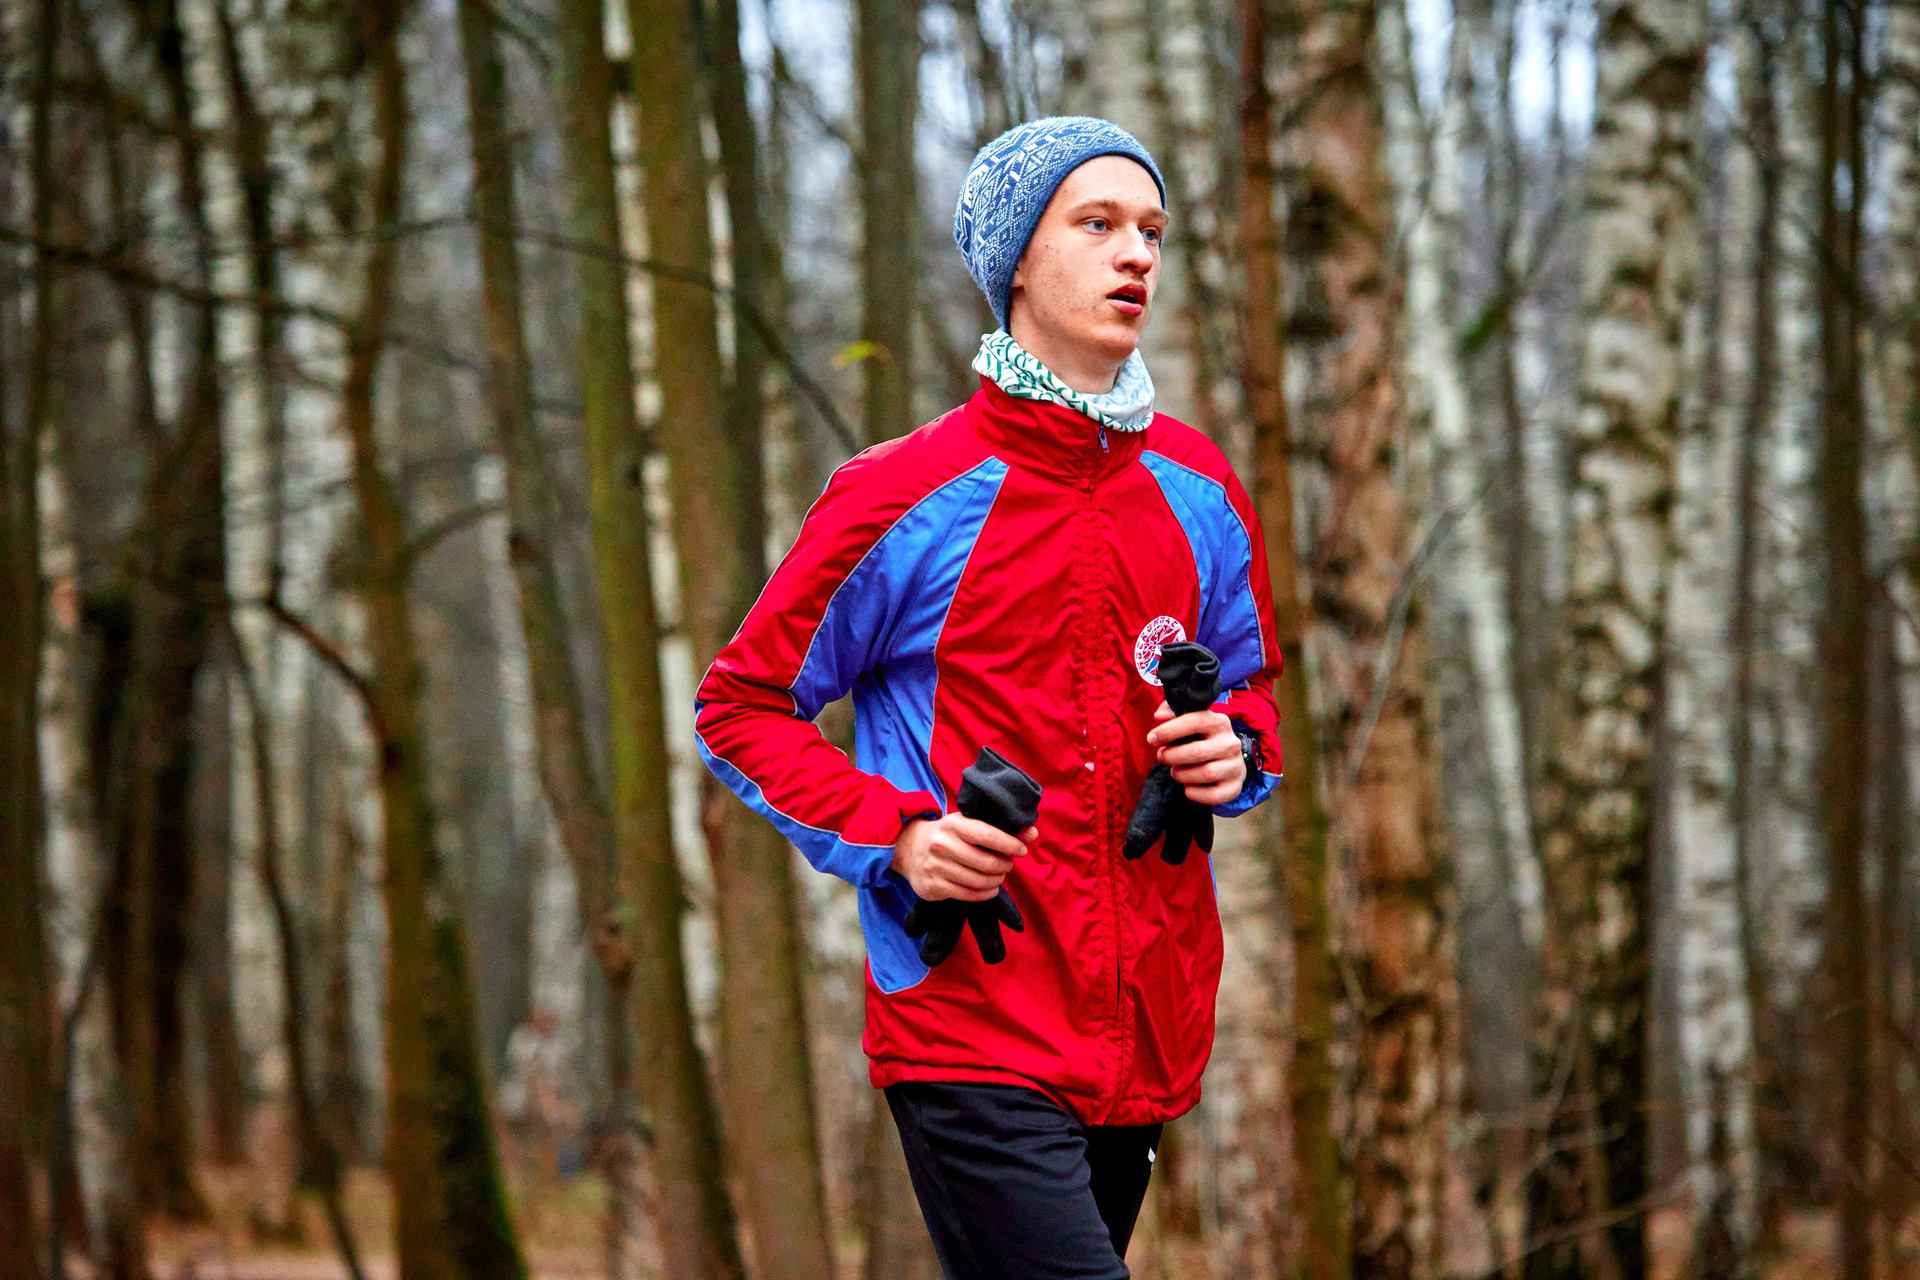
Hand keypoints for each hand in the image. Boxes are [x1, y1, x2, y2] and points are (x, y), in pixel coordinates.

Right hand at [891, 812, 1036, 902]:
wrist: (908, 848)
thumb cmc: (948, 835)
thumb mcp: (968, 825)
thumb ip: (1001, 830)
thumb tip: (1033, 833)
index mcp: (954, 824)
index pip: (988, 835)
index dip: (1010, 844)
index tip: (1021, 850)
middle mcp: (943, 845)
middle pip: (986, 863)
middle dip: (1004, 866)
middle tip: (1008, 865)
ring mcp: (936, 867)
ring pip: (979, 881)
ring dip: (996, 881)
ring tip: (999, 876)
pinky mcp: (933, 887)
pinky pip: (968, 895)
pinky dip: (985, 893)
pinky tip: (989, 888)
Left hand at [1147, 704, 1244, 805]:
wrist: (1228, 762)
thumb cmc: (1201, 739)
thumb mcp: (1189, 721)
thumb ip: (1171, 712)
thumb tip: (1159, 716)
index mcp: (1219, 722)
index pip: (1194, 721)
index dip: (1169, 730)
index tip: (1151, 738)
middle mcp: (1231, 743)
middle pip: (1197, 752)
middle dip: (1172, 756)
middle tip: (1161, 756)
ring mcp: (1235, 766)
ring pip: (1205, 773)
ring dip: (1181, 775)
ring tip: (1175, 771)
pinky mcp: (1235, 787)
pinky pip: (1212, 795)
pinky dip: (1194, 793)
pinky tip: (1187, 787)